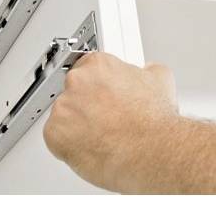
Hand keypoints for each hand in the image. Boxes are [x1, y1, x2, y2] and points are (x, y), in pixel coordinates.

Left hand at [43, 52, 177, 192]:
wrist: (151, 151)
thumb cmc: (155, 121)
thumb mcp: (161, 80)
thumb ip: (146, 71)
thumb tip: (148, 71)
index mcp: (99, 64)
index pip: (88, 68)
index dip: (98, 86)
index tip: (103, 96)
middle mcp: (78, 81)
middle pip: (74, 91)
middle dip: (88, 104)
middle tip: (107, 118)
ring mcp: (64, 107)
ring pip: (64, 115)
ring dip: (78, 125)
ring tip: (103, 136)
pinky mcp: (54, 133)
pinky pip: (55, 138)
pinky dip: (69, 145)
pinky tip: (92, 146)